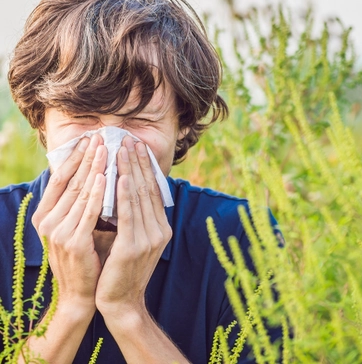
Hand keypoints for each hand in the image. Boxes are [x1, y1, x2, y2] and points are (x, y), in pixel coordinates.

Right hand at [32, 134, 106, 311]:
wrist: (82, 293)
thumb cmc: (84, 255)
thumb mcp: (77, 225)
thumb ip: (81, 203)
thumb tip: (95, 173)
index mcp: (45, 216)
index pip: (60, 179)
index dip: (74, 158)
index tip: (88, 139)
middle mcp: (48, 222)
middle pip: (71, 181)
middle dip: (87, 157)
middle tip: (99, 136)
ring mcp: (58, 232)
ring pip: (80, 192)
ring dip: (95, 168)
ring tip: (105, 149)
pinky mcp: (73, 242)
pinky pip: (89, 212)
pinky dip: (98, 193)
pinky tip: (105, 177)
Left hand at [95, 136, 171, 317]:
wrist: (120, 302)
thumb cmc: (122, 269)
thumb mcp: (134, 239)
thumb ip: (135, 217)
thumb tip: (128, 188)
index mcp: (161, 227)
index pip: (153, 191)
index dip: (145, 167)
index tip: (137, 146)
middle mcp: (159, 231)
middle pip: (147, 189)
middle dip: (138, 162)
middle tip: (130, 139)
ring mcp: (149, 239)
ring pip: (139, 197)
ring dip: (131, 171)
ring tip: (123, 150)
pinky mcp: (134, 247)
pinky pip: (129, 215)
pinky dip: (125, 194)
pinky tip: (121, 177)